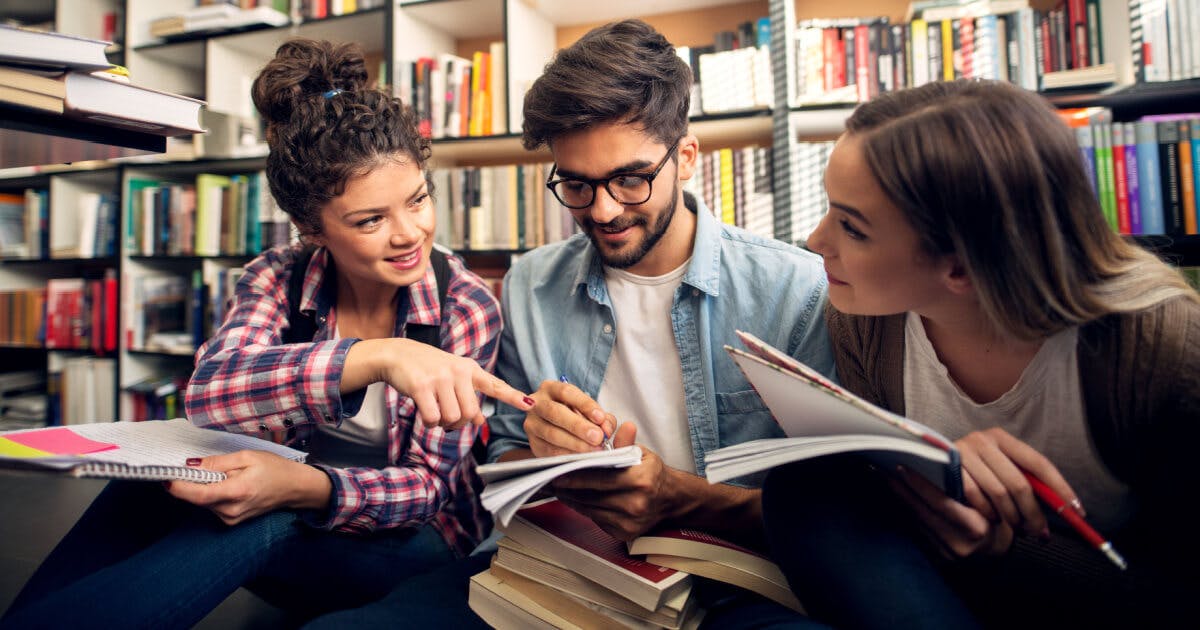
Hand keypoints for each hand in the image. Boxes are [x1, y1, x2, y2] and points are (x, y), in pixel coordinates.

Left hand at [165, 450, 331, 525]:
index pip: (199, 494)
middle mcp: (231, 510)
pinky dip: (212, 493)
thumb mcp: (247, 457)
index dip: (178, 487)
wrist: (294, 488)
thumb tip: (191, 465)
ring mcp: (231, 518)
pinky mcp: (231, 521)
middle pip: (198, 498)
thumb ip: (217, 462)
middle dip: (192, 482)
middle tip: (195, 466)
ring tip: (224, 474)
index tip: (165, 477)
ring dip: (204, 487)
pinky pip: (212, 505)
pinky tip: (227, 484)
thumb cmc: (275, 469)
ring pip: (204, 501)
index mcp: (237, 492)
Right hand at [376, 339, 533, 429]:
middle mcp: (458, 371)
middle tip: (448, 419)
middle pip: (470, 413)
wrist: (397, 354)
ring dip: (442, 424)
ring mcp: (440, 378)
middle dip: (459, 423)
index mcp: (469, 369)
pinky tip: (424, 412)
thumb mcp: (452, 376)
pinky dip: (429, 422)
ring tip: (435, 412)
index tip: (530, 405)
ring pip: (452, 418)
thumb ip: (468, 395)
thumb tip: (480, 420)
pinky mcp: (422, 386)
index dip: (513, 397)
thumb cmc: (427, 368)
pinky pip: (433, 418)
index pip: (495, 385)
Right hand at [523, 380, 616, 456]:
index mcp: (551, 388)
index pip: (567, 392)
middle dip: (578, 426)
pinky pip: (549, 450)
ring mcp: (532, 424)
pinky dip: (568, 454)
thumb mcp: (589, 410)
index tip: (600, 418)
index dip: (585, 405)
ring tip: (593, 448)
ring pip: (551, 433)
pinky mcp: (533, 443)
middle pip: (555, 412)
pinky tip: (582, 456)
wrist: (558, 429)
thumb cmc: (576, 415)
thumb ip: (602, 418)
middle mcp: (536, 403)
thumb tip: (606, 430)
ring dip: (575, 443)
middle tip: (597, 437)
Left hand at [551, 423, 678, 540]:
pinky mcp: (624, 533)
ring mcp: (629, 522)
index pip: (600, 478)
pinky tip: (577, 500)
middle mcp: (635, 503)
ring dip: (573, 500)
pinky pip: (597, 520)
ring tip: (561, 489)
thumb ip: (626, 442)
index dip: (576, 477)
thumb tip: (622, 426)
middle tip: (553, 480)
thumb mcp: (643, 453)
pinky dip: (585, 510)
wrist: (671, 500)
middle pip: (591, 496)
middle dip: (569, 489)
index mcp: (640, 480)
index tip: (559, 473)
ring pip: (591, 510)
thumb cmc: (654, 475)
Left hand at [889, 466, 1014, 557]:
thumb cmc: (1000, 518)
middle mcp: (958, 543)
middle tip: (885, 468)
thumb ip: (972, 487)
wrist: (998, 549)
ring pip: (916, 521)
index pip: (942, 503)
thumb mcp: (994, 502)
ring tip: (886, 477)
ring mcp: (945, 552)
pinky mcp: (936, 555)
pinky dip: (905, 510)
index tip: (904, 467)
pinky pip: (916, 528)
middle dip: (902, 489)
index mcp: (976, 528)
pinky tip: (895, 494)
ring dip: (899, 498)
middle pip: (922, 512)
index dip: (921, 485)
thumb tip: (945, 461)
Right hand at [955, 427, 1080, 537]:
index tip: (1077, 511)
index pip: (1039, 464)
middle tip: (1040, 532)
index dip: (1060, 489)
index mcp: (1003, 438)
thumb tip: (1067, 509)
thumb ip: (1027, 483)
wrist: (930, 466)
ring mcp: (965, 452)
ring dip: (1012, 516)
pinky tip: (994, 520)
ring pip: (1000, 493)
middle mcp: (983, 440)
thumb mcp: (1003, 471)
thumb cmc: (976, 473)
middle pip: (1020, 483)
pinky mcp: (950, 467)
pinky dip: (989, 513)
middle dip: (1033, 513)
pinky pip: (978, 496)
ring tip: (1017, 528)